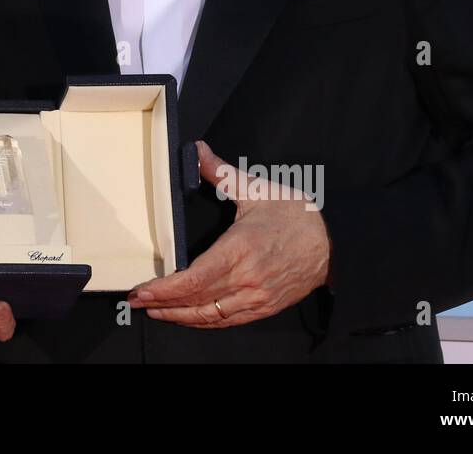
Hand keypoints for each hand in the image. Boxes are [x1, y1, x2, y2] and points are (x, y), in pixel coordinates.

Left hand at [128, 141, 329, 328]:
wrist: (335, 242)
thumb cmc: (297, 215)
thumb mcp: (257, 189)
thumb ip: (221, 172)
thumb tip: (197, 151)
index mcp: (241, 250)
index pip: (193, 279)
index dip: (164, 290)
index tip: (142, 290)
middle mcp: (247, 279)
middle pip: (196, 301)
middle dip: (162, 304)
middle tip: (136, 302)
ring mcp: (257, 297)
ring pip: (210, 316)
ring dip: (179, 317)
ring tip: (155, 312)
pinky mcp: (266, 307)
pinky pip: (229, 321)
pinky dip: (205, 322)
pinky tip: (189, 317)